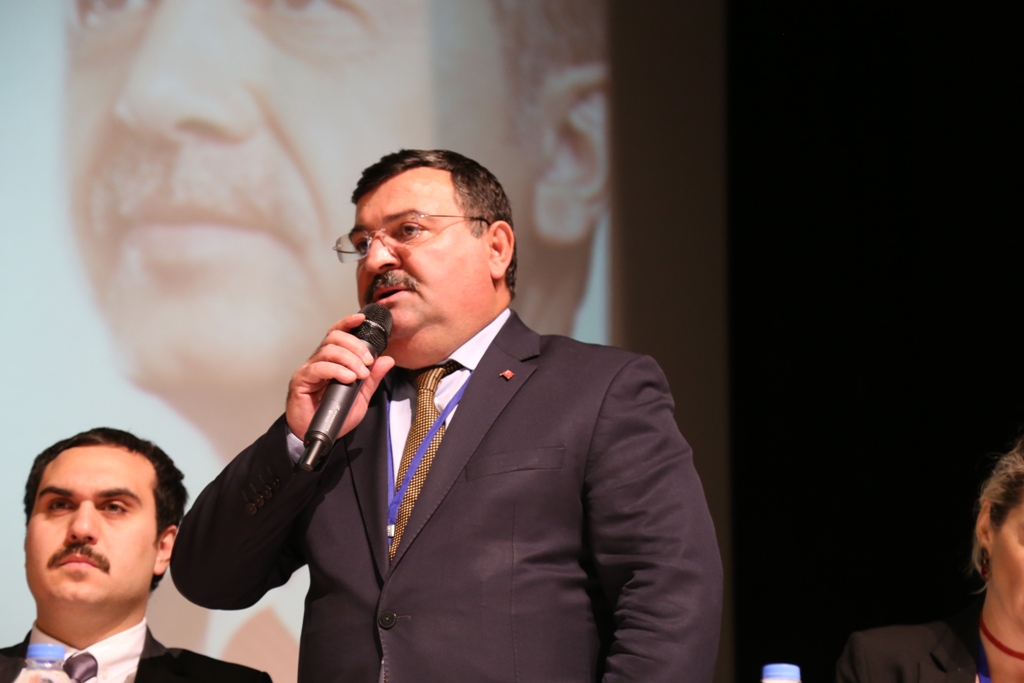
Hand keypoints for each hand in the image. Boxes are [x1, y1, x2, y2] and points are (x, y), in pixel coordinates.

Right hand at [286, 313, 395, 439]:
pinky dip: (336, 370)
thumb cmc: (336, 415)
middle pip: (335, 338)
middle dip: (355, 345)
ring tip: (359, 374)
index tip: (362, 318)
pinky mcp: (301, 380)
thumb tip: (387, 360)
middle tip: (368, 362)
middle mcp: (320, 361)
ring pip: (328, 350)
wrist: (317, 435)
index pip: (338, 334)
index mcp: (333, 360)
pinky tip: (347, 378)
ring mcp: (309, 369)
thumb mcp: (361, 397)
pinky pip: (319, 368)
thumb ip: (372, 379)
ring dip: (349, 359)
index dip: (348, 322)